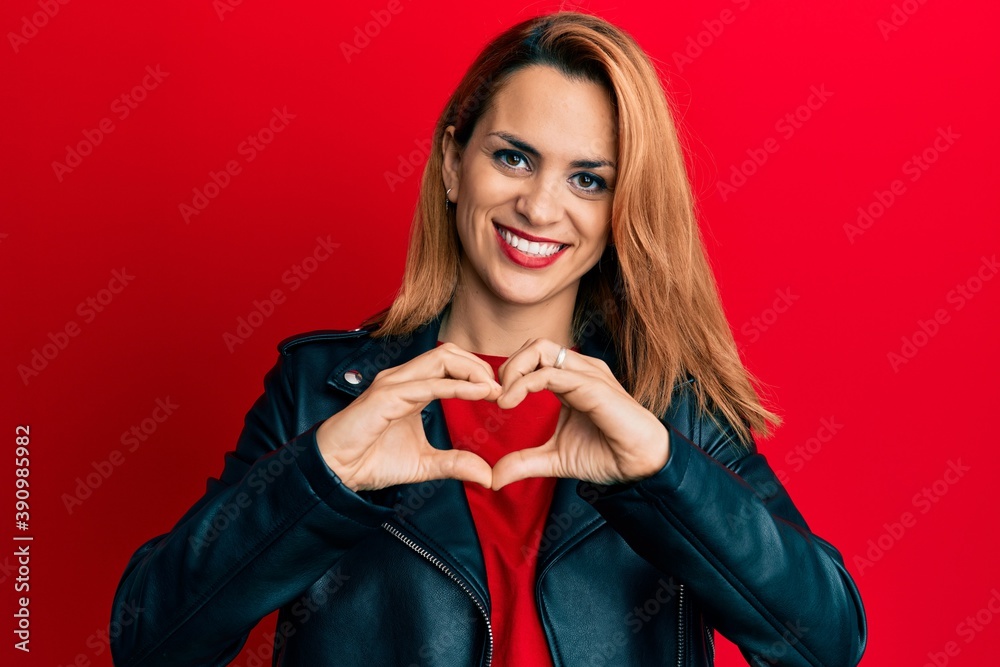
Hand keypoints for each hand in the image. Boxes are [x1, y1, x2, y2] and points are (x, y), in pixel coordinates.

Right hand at [316, 342, 501, 491]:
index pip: (449, 363)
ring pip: (441, 359)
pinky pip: (428, 384)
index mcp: (410, 387)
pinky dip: (457, 386)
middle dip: (479, 366)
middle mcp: (402, 379)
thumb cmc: (371, 462)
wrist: (336, 473)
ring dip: (473, 370)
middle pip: (449, 353)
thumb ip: (455, 465)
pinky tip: (478, 393)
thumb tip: (487, 475)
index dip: (477, 372)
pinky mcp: (386, 397)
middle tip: (501, 389)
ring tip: (493, 389)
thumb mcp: (425, 465)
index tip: (499, 393)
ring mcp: (393, 384)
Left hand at [490, 338, 669, 490]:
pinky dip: (524, 384)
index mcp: (571, 379)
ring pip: (540, 349)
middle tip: (497, 396)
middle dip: (509, 366)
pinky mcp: (593, 387)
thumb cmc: (606, 455)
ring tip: (503, 399)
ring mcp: (587, 374)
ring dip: (513, 370)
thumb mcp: (554, 459)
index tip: (496, 402)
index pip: (534, 357)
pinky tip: (511, 403)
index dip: (510, 374)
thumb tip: (494, 478)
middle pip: (534, 345)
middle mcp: (579, 370)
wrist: (639, 466)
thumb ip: (524, 462)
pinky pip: (551, 373)